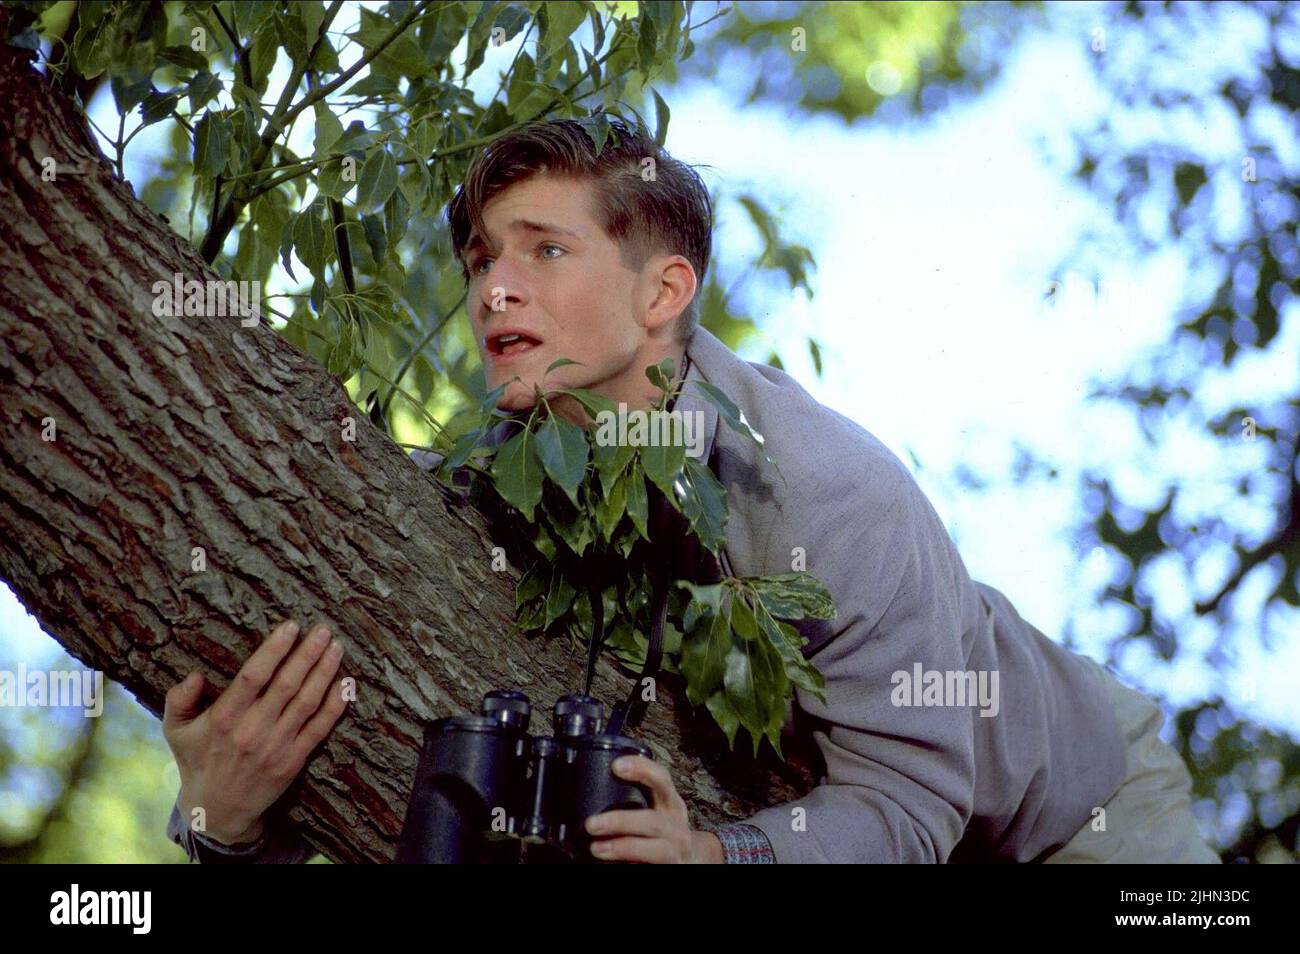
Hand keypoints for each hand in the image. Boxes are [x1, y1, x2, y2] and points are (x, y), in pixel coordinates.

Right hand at [162, 620, 349, 844]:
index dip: (275, 649)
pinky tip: (345, 684)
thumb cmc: (197, 762)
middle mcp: (253, 730)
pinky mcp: (294, 760)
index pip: (253, 675)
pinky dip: (334, 705)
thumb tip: (196, 675)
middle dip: (308, 653)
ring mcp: (277, 746)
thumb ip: (179, 699)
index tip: (291, 626)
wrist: (218, 810)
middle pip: (287, 684)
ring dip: (324, 672)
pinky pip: (319, 728)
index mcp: (224, 718)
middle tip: (323, 629)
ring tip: (336, 648)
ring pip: (307, 702)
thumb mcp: (175, 731)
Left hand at [584, 755, 723, 862]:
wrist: (689, 861)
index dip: (642, 769)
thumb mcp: (657, 811)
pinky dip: (630, 865)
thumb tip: (590, 794)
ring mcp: (676, 852)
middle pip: (652, 821)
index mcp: (671, 804)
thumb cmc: (663, 833)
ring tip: (596, 848)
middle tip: (591, 824)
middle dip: (621, 821)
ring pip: (654, 850)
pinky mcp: (671, 868)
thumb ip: (634, 800)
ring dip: (623, 848)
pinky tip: (610, 866)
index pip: (661, 779)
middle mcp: (676, 827)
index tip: (616, 766)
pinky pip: (650, 867)